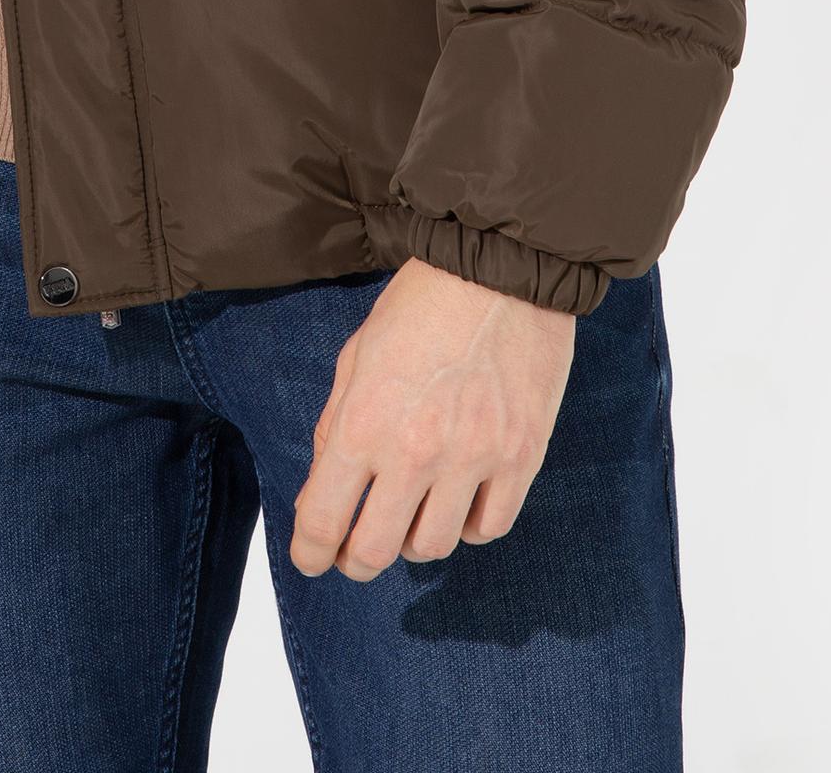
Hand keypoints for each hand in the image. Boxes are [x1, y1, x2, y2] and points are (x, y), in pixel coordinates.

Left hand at [289, 260, 574, 578]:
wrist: (500, 269)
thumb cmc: (420, 305)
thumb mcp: (357, 356)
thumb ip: (336, 427)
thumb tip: (323, 489)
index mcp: (364, 421)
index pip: (324, 521)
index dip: (310, 553)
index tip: (311, 558)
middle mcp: (416, 451)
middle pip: (376, 551)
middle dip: (356, 561)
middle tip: (355, 553)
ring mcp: (473, 459)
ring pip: (433, 547)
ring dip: (413, 539)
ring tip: (412, 514)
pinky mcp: (520, 458)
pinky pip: (490, 528)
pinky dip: (468, 526)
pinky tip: (459, 503)